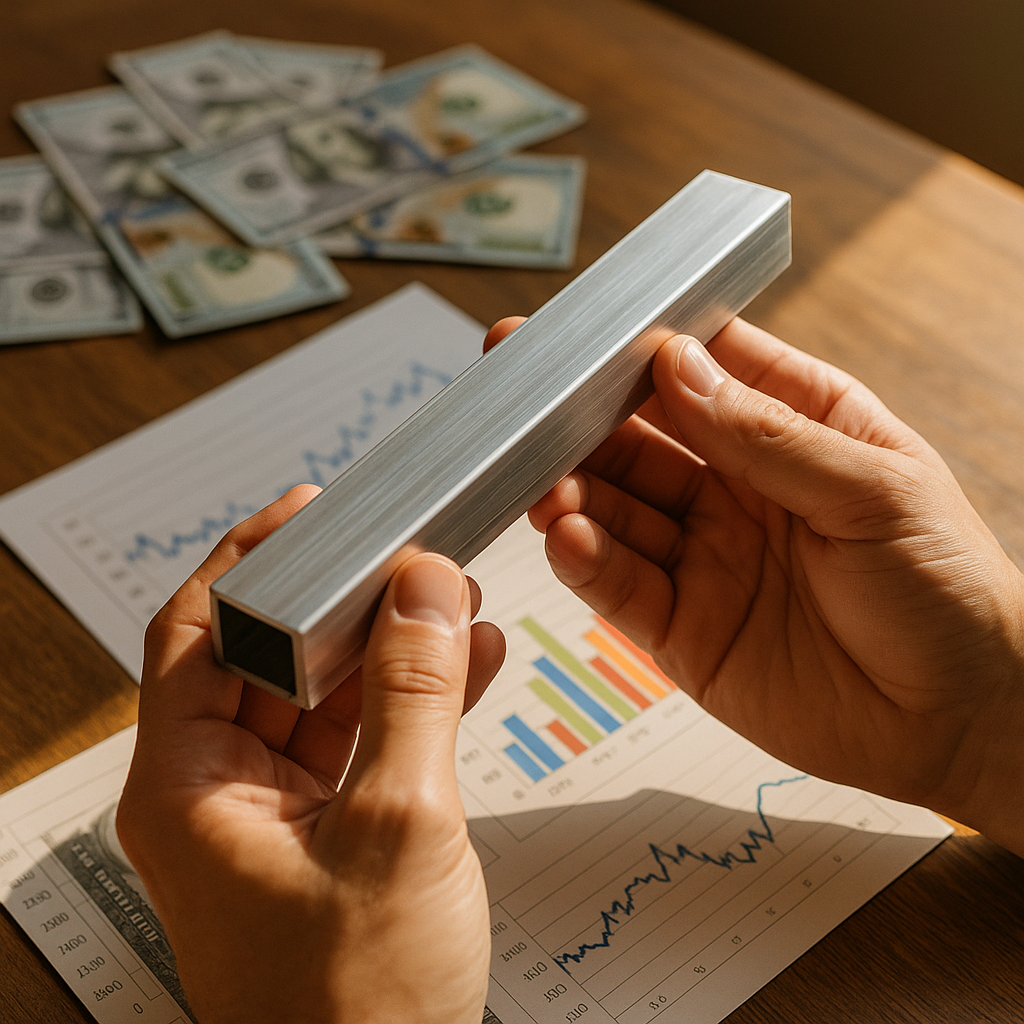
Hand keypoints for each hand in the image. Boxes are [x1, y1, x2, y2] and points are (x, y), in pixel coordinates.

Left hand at [117, 485, 504, 1023]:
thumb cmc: (357, 1011)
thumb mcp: (399, 825)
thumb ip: (414, 694)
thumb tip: (425, 590)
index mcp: (191, 789)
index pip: (198, 634)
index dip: (251, 560)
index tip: (312, 511)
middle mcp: (222, 794)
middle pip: (272, 657)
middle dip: (347, 601)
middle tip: (408, 555)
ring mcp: (279, 814)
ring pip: (328, 695)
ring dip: (392, 648)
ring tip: (454, 601)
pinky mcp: (332, 832)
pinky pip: (367, 739)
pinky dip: (416, 700)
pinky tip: (470, 663)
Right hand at [486, 316, 1023, 854]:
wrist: (958, 723)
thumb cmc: (948, 592)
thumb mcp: (875, 491)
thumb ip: (769, 434)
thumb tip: (677, 365)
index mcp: (794, 429)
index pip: (704, 370)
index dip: (644, 349)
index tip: (585, 338)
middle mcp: (738, 487)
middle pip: (640, 438)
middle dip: (582, 420)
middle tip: (528, 407)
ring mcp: (705, 555)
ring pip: (616, 509)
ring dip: (572, 491)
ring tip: (542, 482)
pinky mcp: (683, 627)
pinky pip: (620, 585)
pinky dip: (585, 560)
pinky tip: (565, 536)